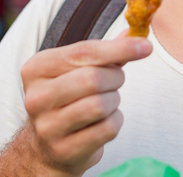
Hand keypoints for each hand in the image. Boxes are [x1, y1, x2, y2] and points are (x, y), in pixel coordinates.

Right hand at [19, 35, 151, 176]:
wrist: (49, 146)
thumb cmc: (69, 97)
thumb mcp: (77, 69)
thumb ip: (106, 51)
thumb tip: (134, 32)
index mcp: (36, 68)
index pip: (84, 52)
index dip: (119, 48)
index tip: (146, 46)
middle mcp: (36, 97)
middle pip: (93, 79)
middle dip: (115, 78)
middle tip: (115, 80)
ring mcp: (47, 127)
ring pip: (101, 105)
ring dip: (114, 101)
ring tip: (105, 101)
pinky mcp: (64, 150)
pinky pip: (107, 129)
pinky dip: (115, 121)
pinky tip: (103, 121)